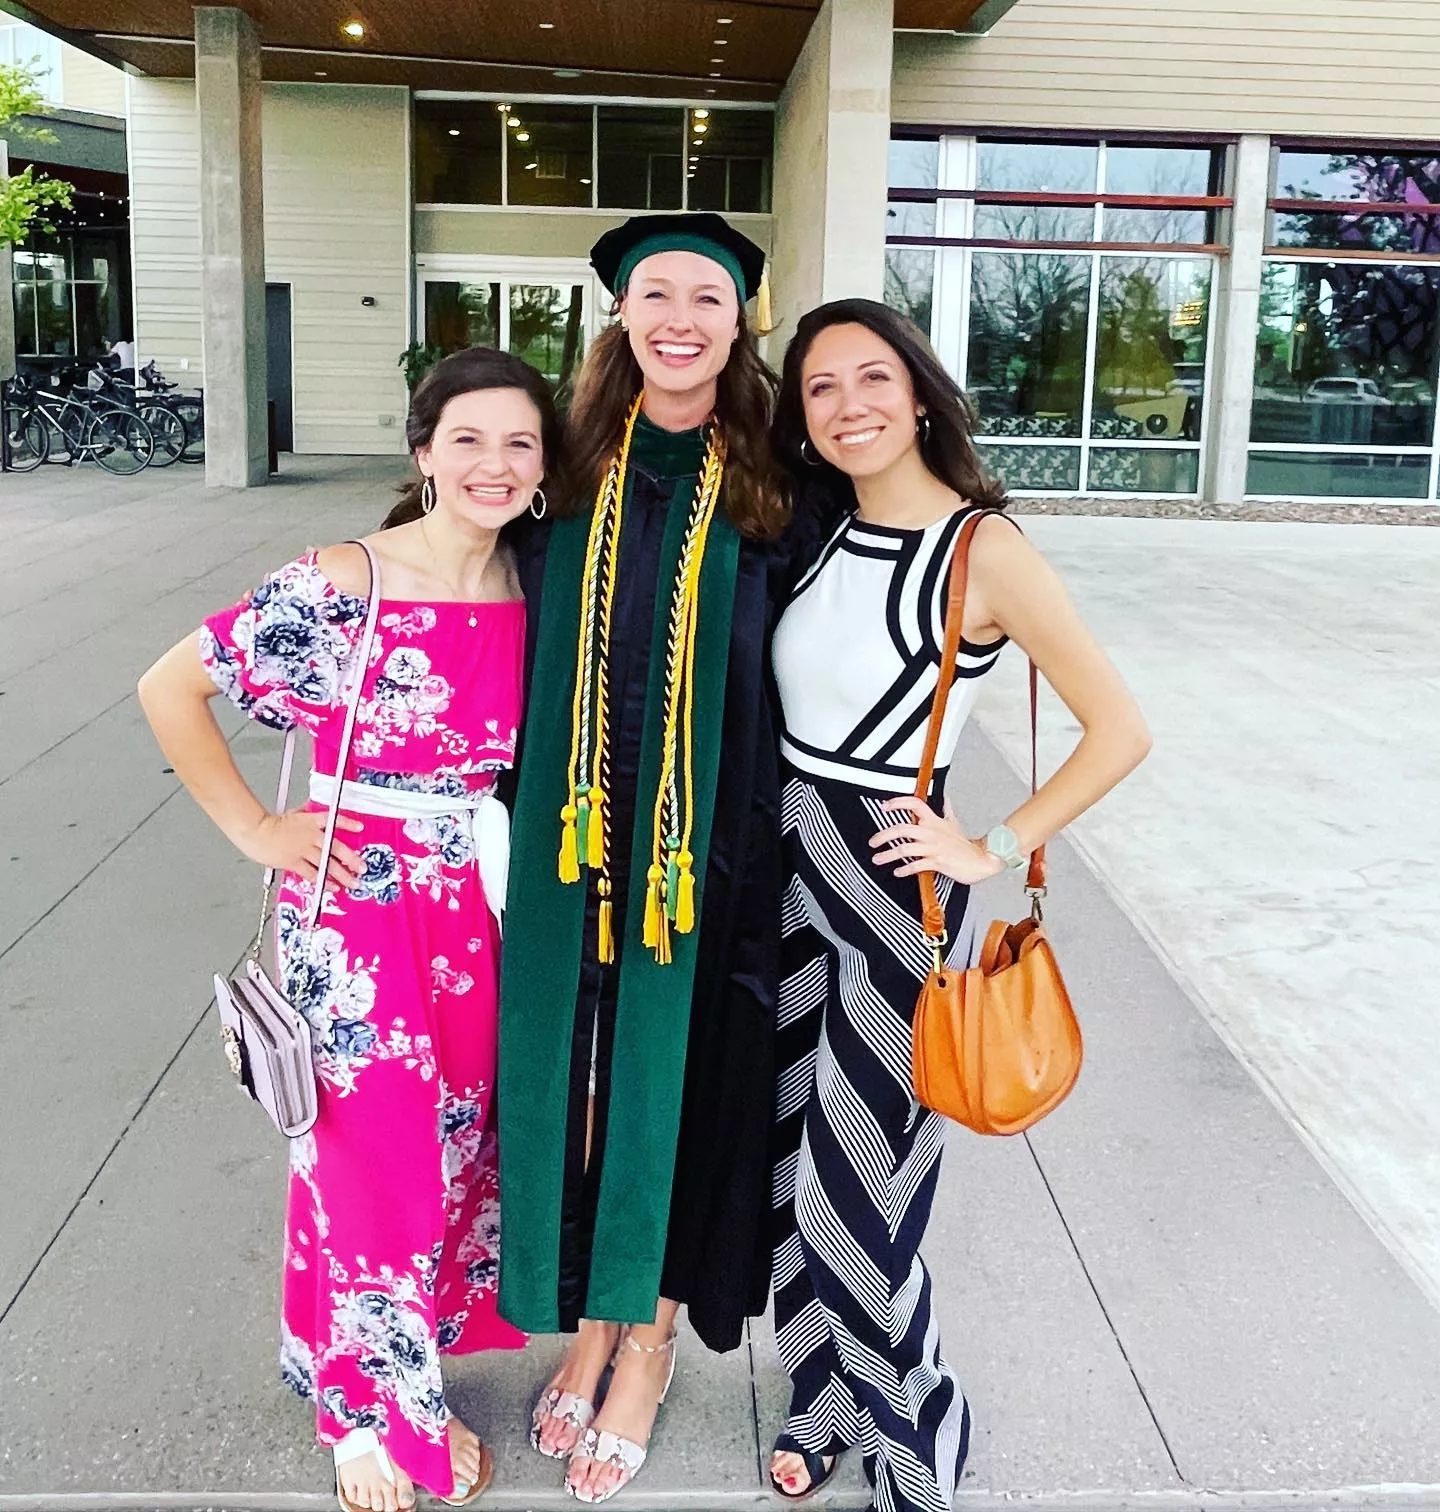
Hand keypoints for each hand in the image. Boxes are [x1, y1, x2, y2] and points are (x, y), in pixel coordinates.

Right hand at [234, 808, 365, 891]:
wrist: (256, 831)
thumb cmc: (271, 823)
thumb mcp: (294, 814)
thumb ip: (308, 816)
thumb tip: (315, 813)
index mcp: (311, 820)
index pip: (333, 820)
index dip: (347, 823)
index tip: (360, 828)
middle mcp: (311, 835)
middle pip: (336, 848)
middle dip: (351, 859)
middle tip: (362, 868)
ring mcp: (303, 849)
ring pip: (327, 863)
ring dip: (342, 874)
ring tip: (353, 882)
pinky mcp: (294, 861)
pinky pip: (312, 873)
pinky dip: (324, 881)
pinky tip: (333, 886)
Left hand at [870, 797, 1006, 883]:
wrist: (982, 860)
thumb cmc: (964, 844)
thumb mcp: (954, 823)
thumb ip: (946, 810)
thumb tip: (945, 798)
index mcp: (934, 821)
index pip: (914, 804)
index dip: (898, 803)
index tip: (884, 806)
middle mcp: (932, 832)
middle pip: (902, 829)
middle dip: (883, 835)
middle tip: (872, 842)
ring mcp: (934, 847)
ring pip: (905, 849)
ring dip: (888, 855)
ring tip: (877, 859)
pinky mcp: (937, 862)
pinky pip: (916, 866)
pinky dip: (904, 869)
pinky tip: (897, 872)